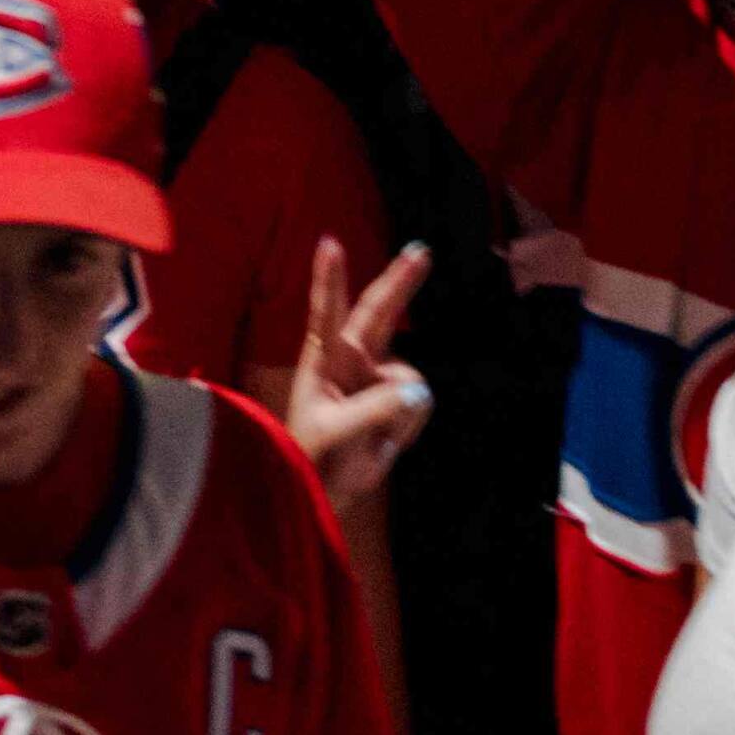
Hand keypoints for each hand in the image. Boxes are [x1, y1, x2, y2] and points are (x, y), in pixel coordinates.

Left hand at [283, 240, 433, 511]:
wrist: (325, 490)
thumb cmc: (314, 458)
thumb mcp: (338, 434)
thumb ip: (377, 410)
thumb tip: (419, 392)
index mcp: (322, 361)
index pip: (324, 314)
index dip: (328, 280)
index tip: (328, 243)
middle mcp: (351, 361)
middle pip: (378, 313)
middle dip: (400, 281)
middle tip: (420, 250)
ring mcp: (376, 379)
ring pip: (410, 378)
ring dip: (401, 411)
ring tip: (372, 441)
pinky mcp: (395, 399)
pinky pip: (419, 403)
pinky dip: (409, 425)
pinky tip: (386, 441)